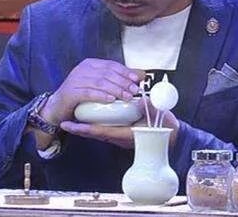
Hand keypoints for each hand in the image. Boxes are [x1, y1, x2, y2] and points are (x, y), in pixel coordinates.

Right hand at [40, 59, 143, 124]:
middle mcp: (82, 69)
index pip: (111, 65)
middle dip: (123, 81)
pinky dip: (101, 96)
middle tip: (135, 90)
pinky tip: (110, 100)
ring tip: (127, 96)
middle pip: (107, 73)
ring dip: (115, 89)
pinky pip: (88, 93)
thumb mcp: (100, 86)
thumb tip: (139, 75)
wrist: (57, 108)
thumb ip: (117, 80)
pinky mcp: (70, 93)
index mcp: (90, 64)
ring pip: (99, 82)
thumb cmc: (80, 97)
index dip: (125, 71)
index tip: (137, 79)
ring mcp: (75, 80)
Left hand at [60, 103, 179, 149]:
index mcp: (127, 134)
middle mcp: (121, 136)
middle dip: (80, 129)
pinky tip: (89, 117)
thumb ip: (150, 108)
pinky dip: (96, 124)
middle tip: (65, 123)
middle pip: (95, 133)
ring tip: (71, 120)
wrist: (173, 136)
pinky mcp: (122, 132)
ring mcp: (121, 135)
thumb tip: (140, 101)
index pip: (102, 132)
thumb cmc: (166, 127)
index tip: (70, 125)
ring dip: (85, 126)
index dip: (85, 129)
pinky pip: (105, 128)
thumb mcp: (159, 116)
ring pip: (99, 131)